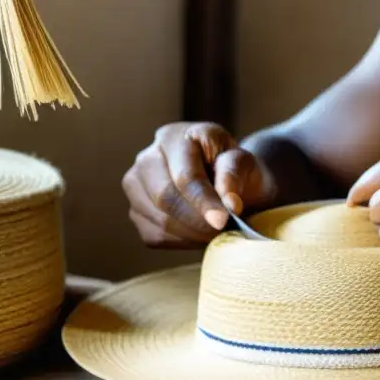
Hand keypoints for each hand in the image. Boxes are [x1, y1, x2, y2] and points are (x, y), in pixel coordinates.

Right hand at [122, 122, 276, 248]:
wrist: (223, 180)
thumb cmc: (234, 168)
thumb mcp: (243, 162)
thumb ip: (234, 176)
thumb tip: (230, 204)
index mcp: (175, 137)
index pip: (184, 175)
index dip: (203, 201)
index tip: (223, 220)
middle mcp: (147, 158)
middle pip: (164, 198)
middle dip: (197, 221)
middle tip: (223, 231)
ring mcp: (136, 185)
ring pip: (158, 220)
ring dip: (192, 233)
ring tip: (216, 232)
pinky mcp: (135, 211)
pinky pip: (155, 235)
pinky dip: (182, 241)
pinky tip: (200, 234)